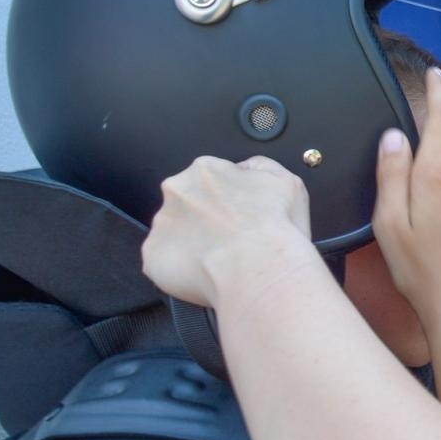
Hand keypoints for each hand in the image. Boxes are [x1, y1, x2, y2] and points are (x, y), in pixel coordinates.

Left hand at [142, 155, 313, 307]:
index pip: (212, 178)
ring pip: (175, 232)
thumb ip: (260, 167)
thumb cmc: (275, 230)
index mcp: (207, 170)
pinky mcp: (154, 255)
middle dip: (206, 217)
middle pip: (188, 201)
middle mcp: (178, 190)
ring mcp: (162, 223)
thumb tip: (246, 170)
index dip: (229, 198)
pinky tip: (208, 272)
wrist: (262, 271)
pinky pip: (165, 261)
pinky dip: (183, 268)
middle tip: (232, 238)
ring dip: (194, 242)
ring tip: (223, 259)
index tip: (240, 214)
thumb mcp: (287, 181)